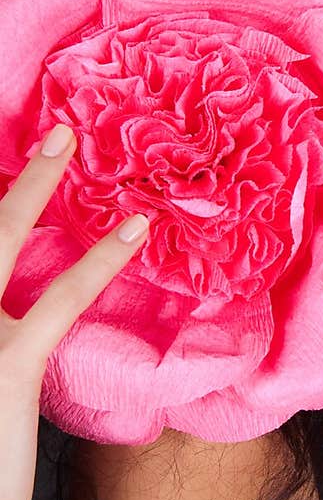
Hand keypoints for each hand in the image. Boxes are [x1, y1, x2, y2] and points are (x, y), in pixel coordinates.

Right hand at [0, 124, 149, 499]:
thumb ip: (2, 341)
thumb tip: (12, 313)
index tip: (5, 179)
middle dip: (0, 181)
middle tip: (33, 131)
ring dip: (32, 185)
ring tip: (62, 141)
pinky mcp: (5, 369)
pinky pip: (58, 301)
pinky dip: (101, 260)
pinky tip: (133, 230)